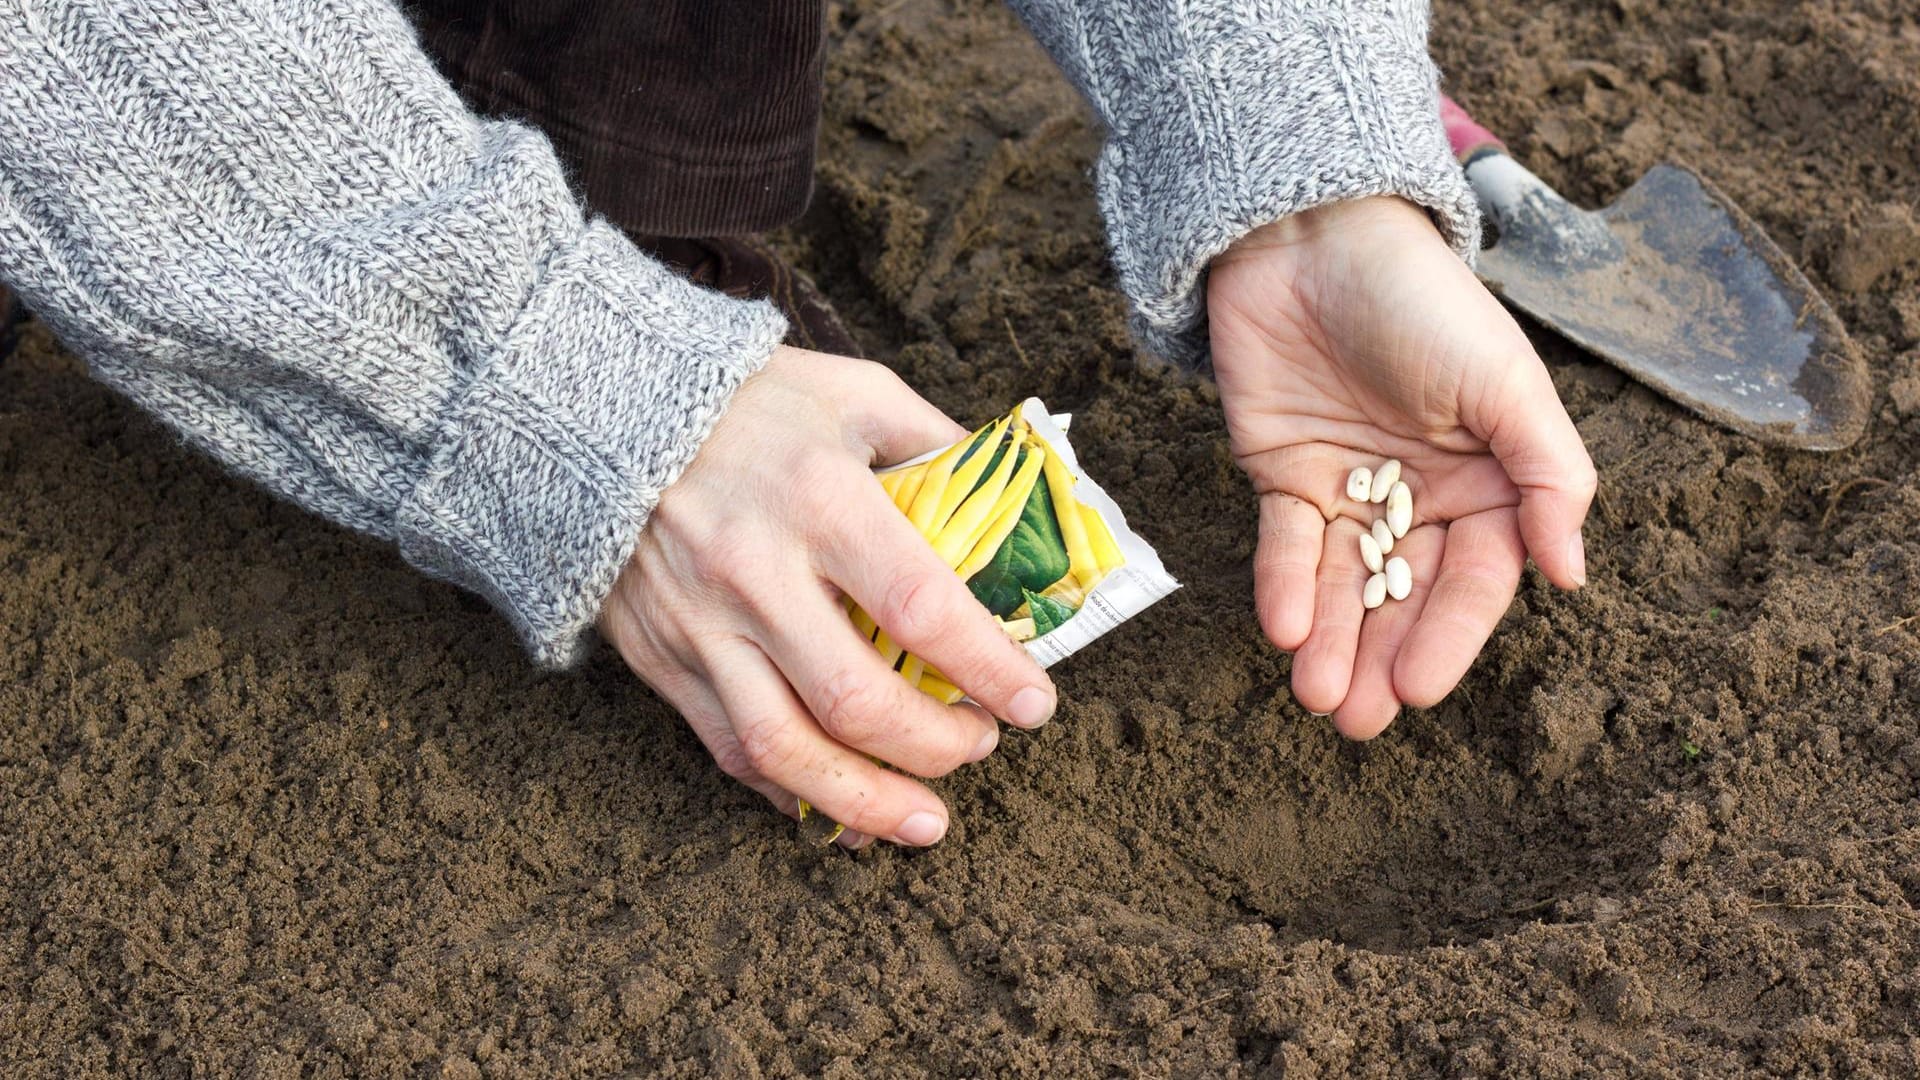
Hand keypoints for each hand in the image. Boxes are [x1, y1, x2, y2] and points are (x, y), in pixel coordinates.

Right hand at [598, 346, 1057, 847]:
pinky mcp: (661, 658)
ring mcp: (700, 625)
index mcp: (820, 498)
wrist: (597, 412)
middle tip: (981, 745)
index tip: (1035, 702)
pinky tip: (842, 807)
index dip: (989, 668)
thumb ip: (937, 449)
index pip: (922, 608)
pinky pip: (730, 749)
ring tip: (926, 822)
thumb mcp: (856, 394)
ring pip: (787, 750)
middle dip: (937, 745)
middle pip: (858, 702)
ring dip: (867, 803)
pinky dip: (792, 791)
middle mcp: (756, 572)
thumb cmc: (747, 401)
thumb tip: (1012, 513)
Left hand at [1208, 196, 1594, 737]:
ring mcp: (1350, 489)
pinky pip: (1286, 547)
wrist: (1311, 237)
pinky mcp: (1284, 475)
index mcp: (1490, 480)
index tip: (1421, 689)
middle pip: (1404, 596)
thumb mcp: (1507, 382)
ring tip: (1319, 701)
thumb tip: (1574, 575)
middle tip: (1358, 721)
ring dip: (1333, 644)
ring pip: (1344, 586)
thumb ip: (1549, 477)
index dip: (1448, 635)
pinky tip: (1286, 630)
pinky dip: (1284, 588)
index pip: (1475, 578)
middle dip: (1383, 659)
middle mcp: (1421, 495)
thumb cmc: (1424, 302)